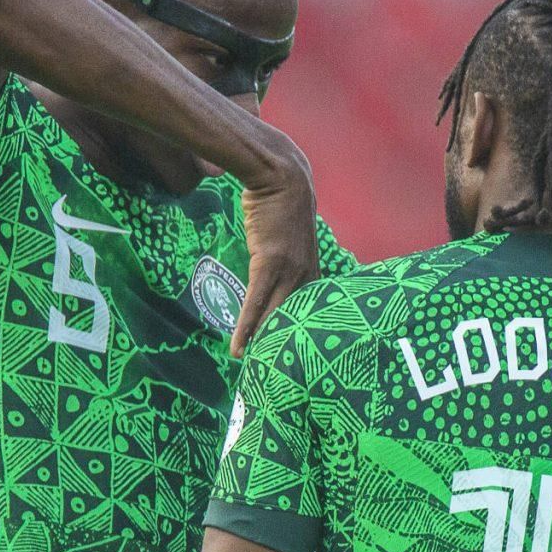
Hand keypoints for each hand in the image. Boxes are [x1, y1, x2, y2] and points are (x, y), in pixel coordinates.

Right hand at [233, 140, 320, 356]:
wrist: (281, 172)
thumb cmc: (281, 201)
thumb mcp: (292, 234)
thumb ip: (290, 252)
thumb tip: (275, 262)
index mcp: (313, 270)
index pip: (309, 313)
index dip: (302, 338)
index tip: (295, 361)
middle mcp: (306, 274)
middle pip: (296, 322)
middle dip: (287, 350)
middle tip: (276, 378)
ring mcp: (290, 268)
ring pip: (276, 316)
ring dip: (264, 345)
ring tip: (253, 371)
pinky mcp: (270, 262)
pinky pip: (256, 302)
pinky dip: (247, 327)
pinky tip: (239, 348)